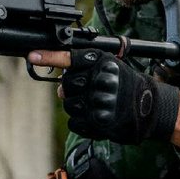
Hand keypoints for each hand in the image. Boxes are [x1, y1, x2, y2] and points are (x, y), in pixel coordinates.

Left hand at [36, 49, 179, 144]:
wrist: (148, 108)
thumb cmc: (125, 86)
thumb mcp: (108, 69)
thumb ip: (83, 72)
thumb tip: (60, 88)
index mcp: (103, 61)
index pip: (71, 57)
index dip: (49, 56)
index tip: (31, 55)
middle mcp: (101, 79)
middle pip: (66, 86)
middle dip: (71, 91)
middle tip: (86, 92)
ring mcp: (100, 101)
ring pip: (69, 105)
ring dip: (78, 108)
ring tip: (96, 105)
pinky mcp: (100, 121)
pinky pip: (75, 122)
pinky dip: (82, 122)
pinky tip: (96, 117)